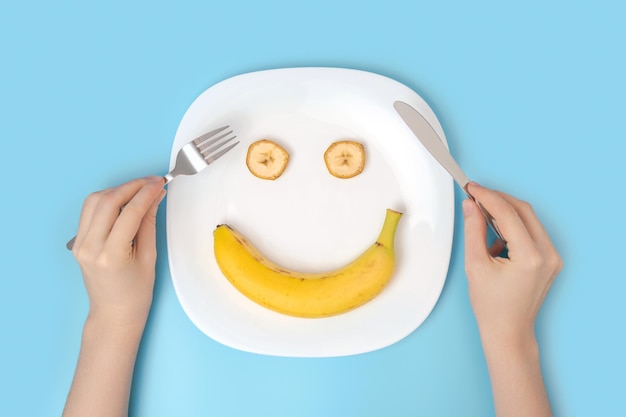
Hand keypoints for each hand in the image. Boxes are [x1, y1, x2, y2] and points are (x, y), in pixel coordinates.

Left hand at [72, 176, 165, 326]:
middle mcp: (90, 247)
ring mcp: (80, 244)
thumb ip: (148, 223)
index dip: (146, 193)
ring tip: (138, 190)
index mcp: (110, 255)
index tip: (159, 183)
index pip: (129, 212)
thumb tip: (154, 197)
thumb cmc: (135, 293)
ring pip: (94, 201)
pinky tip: (123, 201)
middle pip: (108, 201)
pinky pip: (89, 211)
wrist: (114, 313)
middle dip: (133, 186)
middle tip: (152, 181)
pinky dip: (106, 200)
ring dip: (118, 190)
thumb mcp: (149, 257)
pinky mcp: (78, 241)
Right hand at [463, 182, 561, 346]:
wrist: (508, 331)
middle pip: (523, 210)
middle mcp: (548, 255)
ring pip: (529, 219)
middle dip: (498, 199)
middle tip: (476, 195)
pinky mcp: (551, 260)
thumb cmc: (491, 306)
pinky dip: (513, 227)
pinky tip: (495, 237)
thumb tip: (471, 205)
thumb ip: (472, 230)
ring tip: (482, 215)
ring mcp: (553, 258)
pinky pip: (532, 232)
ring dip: (506, 212)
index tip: (472, 188)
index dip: (487, 196)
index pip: (508, 213)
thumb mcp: (475, 265)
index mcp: (530, 257)